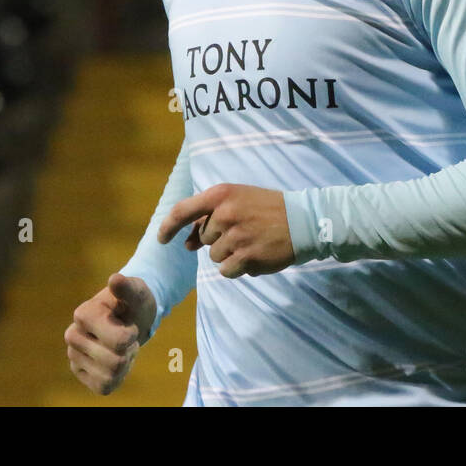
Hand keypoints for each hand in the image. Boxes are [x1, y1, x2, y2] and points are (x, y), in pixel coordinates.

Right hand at [65, 273, 156, 394]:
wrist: (129, 316)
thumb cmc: (132, 303)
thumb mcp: (136, 292)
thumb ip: (127, 288)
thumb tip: (115, 279)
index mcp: (83, 314)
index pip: (119, 341)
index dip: (131, 335)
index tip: (128, 324)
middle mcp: (73, 336)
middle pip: (115, 362)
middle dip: (129, 351)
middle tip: (127, 337)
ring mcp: (74, 356)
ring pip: (110, 376)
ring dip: (124, 364)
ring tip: (122, 348)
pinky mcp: (80, 373)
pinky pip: (104, 387)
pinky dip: (117, 377)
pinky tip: (116, 361)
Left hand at [157, 183, 294, 278]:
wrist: (303, 221)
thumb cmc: (267, 208)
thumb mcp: (238, 200)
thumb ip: (210, 217)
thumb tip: (186, 244)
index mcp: (220, 194)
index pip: (182, 210)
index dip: (168, 226)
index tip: (162, 239)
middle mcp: (224, 214)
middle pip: (203, 239)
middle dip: (218, 239)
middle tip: (243, 231)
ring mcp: (235, 236)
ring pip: (214, 256)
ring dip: (230, 254)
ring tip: (252, 242)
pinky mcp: (246, 257)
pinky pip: (226, 271)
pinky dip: (237, 267)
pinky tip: (255, 255)